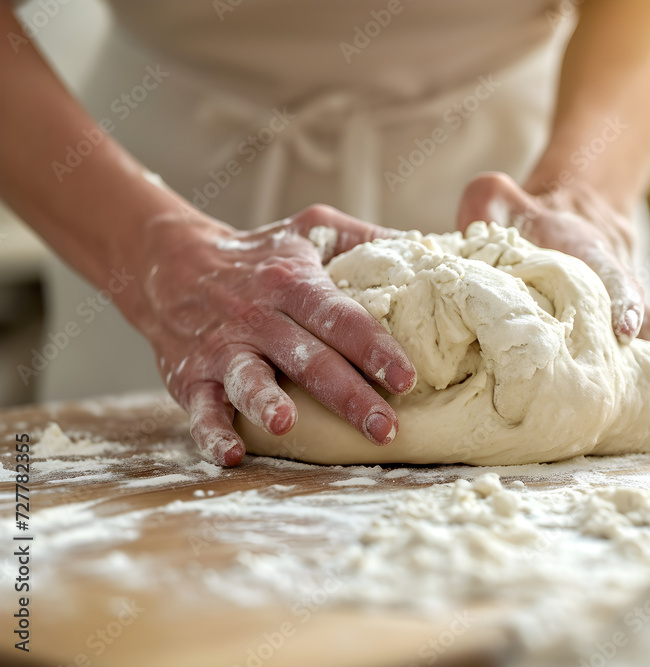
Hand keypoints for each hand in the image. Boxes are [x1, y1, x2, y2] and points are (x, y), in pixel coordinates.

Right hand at [128, 205, 416, 465]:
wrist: (173, 263)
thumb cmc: (263, 254)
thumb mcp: (314, 231)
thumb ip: (370, 240)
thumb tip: (435, 246)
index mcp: (294, 283)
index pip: (340, 317)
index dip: (374, 347)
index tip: (407, 377)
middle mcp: (259, 316)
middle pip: (308, 358)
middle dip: (347, 394)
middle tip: (384, 427)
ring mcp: (224, 348)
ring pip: (247, 377)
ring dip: (266, 401)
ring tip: (287, 424)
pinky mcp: (191, 377)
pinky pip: (200, 407)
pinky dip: (211, 432)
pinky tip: (232, 453)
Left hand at [456, 172, 649, 418]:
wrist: (573, 213)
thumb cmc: (529, 217)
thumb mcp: (503, 200)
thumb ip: (491, 201)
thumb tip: (482, 204)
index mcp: (586, 254)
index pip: (605, 275)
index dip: (617, 298)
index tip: (624, 327)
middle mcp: (617, 286)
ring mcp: (627, 314)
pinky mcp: (624, 337)